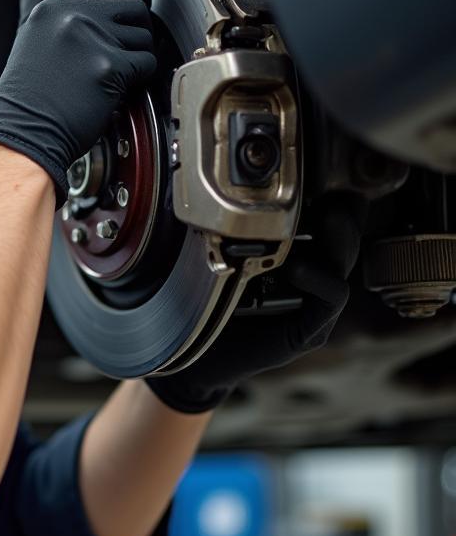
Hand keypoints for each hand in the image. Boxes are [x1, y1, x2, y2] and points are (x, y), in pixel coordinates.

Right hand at [0, 0, 156, 203]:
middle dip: (137, 30)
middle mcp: (72, 16)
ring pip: (144, 36)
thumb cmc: (25, 97)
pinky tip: (119, 88)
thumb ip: (37, 5)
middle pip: (133, 7)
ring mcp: (92, 39)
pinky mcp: (110, 67)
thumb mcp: (27, 38)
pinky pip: (147, 63)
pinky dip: (141, 78)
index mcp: (53, 7)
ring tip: (115, 75)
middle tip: (126, 50)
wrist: (24, 134)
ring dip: (138, 56)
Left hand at [145, 194, 363, 413]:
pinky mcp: (309, 330)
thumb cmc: (202, 304)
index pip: (321, 224)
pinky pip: (332, 298)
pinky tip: (295, 266)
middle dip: (340, 212)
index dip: (326, 199)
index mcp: (289, 260)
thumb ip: (224, 229)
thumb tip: (218, 186)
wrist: (191, 358)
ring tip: (324, 218)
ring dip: (337, 239)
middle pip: (342, 240)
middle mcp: (308, 282)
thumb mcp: (213, 257)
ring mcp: (313, 308)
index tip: (317, 176)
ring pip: (343, 265)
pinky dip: (320, 277)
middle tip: (331, 191)